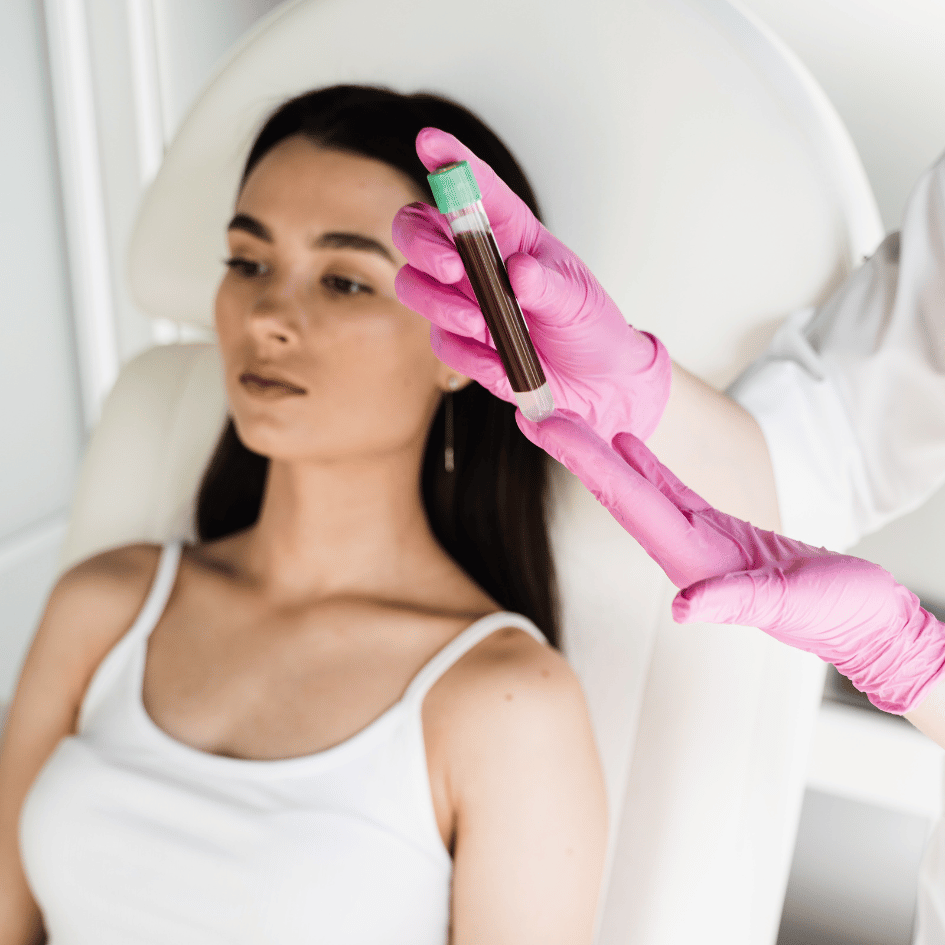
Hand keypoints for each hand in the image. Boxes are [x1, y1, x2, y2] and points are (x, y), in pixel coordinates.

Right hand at [393, 128, 670, 443]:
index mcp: (510, 232)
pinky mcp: (462, 342)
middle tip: (452, 269)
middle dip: (423, 245)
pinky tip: (498, 362)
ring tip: (482, 326)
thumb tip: (517, 270)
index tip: (429, 141)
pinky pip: (442, 342)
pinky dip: (466, 354)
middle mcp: (477, 260)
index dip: (449, 160)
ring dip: (440, 305)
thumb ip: (547, 285)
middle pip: (418, 230)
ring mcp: (463, 301)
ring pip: (414, 286)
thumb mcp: (577, 300)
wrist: (595, 384)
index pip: (474, 187)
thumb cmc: (589, 326)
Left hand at [517, 409, 944, 713]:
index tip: (549, 432)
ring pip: (639, 487)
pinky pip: (672, 491)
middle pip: (620, 491)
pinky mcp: (720, 531)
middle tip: (535, 415)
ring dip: (601, 456)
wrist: (866, 623)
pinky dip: (645, 465)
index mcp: (694, 563)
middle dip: (577, 453)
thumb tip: (682, 608)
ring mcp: (700, 540)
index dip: (587, 463)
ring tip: (566, 424)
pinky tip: (624, 444)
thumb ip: (734, 601)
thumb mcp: (789, 605)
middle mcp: (685, 550)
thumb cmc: (837, 616)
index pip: (628, 503)